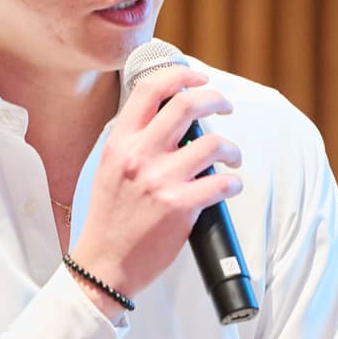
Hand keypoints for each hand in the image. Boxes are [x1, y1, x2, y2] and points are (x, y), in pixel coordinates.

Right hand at [68, 64, 241, 304]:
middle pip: (188, 105)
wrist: (104, 264)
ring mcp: (160, 181)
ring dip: (231, 148)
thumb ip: (134, 142)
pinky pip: (222, 183)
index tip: (199, 78)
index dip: (181, 75)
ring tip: (231, 158)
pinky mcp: (180, 207)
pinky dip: (233, 182)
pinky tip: (229, 186)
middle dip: (216, 99)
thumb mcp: (109, 168)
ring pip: (213, 144)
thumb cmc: (110, 218)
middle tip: (225, 105)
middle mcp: (139, 156)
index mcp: (120, 143)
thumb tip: (170, 116)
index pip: (150, 90)